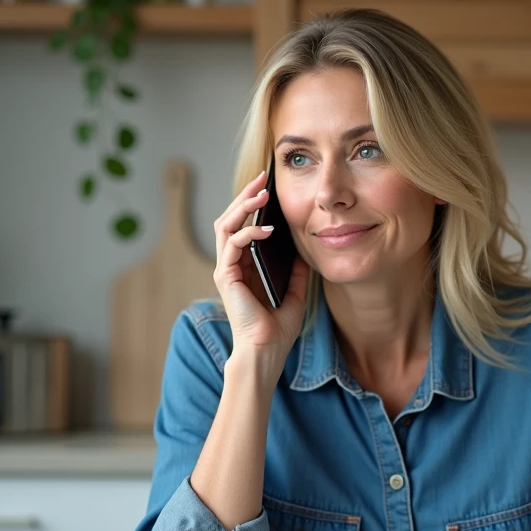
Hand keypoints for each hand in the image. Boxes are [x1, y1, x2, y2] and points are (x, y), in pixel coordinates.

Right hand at [212, 169, 309, 359]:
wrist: (267, 352)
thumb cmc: (277, 329)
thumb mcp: (295, 293)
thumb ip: (297, 272)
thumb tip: (305, 250)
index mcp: (245, 266)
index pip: (244, 226)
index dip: (253, 205)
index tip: (269, 187)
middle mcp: (232, 264)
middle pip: (231, 218)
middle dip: (245, 195)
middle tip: (262, 178)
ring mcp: (227, 269)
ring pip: (226, 224)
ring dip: (242, 205)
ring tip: (260, 192)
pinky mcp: (226, 276)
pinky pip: (233, 244)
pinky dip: (249, 232)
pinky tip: (268, 228)